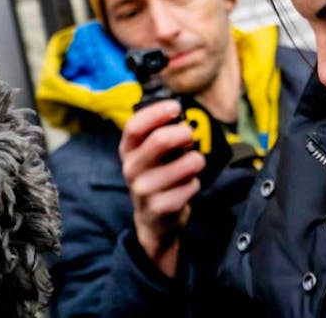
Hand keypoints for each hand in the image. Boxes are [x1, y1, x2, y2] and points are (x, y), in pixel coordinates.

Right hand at [119, 100, 204, 276]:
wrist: (155, 219)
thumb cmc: (159, 175)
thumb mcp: (153, 153)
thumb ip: (163, 133)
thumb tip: (181, 113)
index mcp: (128, 150)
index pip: (134, 126)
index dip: (157, 112)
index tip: (176, 107)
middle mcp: (131, 168)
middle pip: (161, 140)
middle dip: (184, 133)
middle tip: (190, 136)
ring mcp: (143, 190)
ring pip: (186, 163)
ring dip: (196, 160)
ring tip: (192, 165)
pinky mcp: (159, 208)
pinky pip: (191, 186)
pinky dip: (195, 183)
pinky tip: (186, 187)